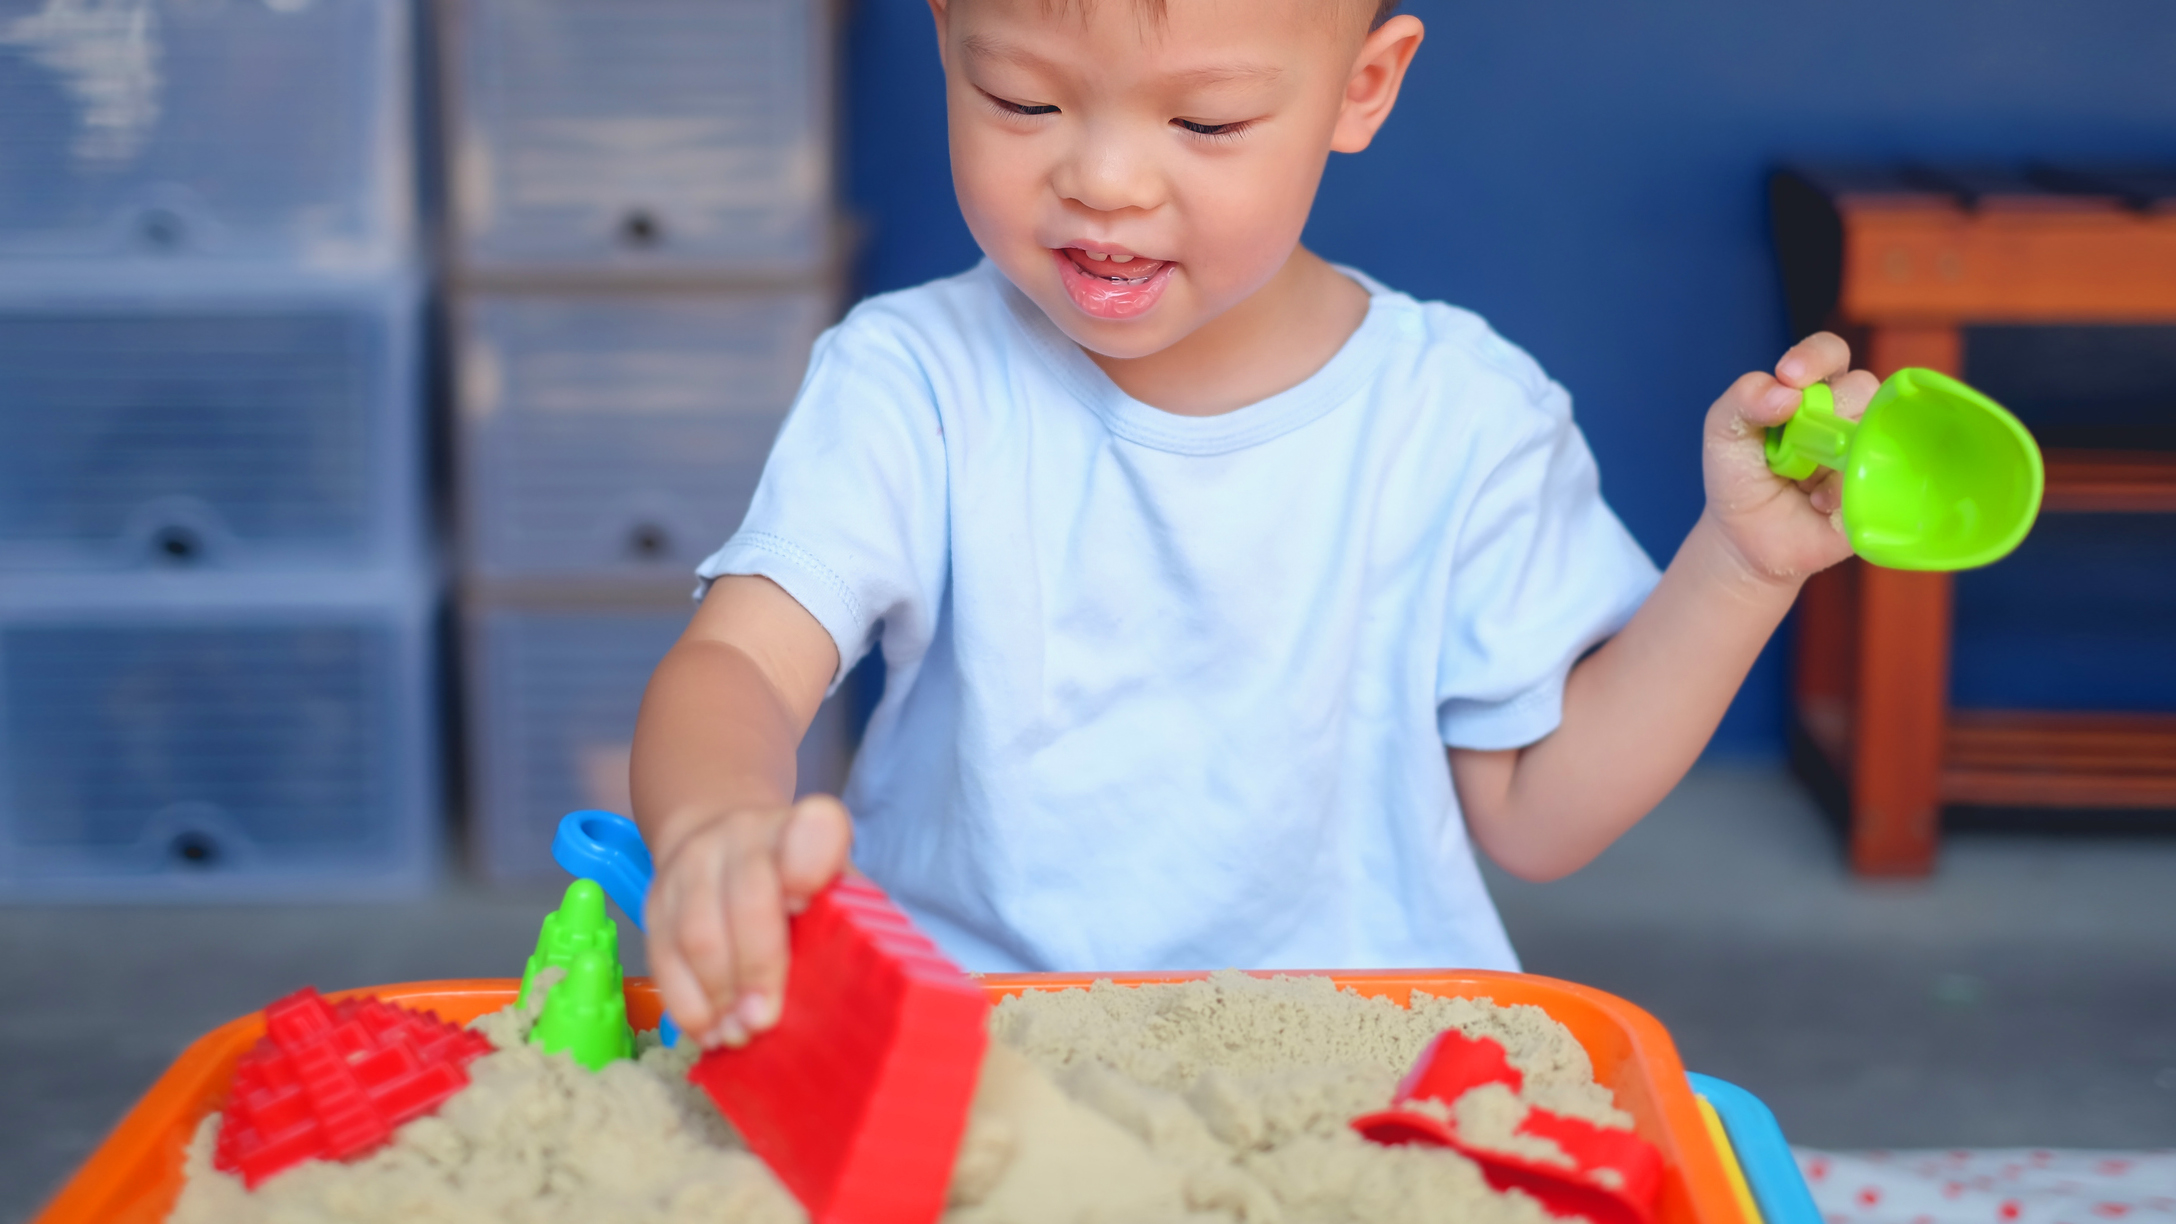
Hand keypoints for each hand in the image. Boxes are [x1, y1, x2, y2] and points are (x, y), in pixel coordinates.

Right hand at [644, 795, 851, 1047]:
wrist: (721, 840)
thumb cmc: (794, 881)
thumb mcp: (831, 886)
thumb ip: (844, 924)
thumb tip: (860, 991)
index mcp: (801, 830)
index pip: (813, 831)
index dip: (808, 865)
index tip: (803, 905)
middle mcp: (745, 836)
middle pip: (749, 899)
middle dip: (757, 968)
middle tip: (764, 1019)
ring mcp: (694, 864)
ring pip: (698, 933)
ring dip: (718, 995)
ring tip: (737, 1033)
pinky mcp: (657, 898)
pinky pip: (663, 955)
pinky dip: (686, 1002)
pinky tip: (707, 1028)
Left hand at [1701, 331, 1879, 584]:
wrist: (1747, 540)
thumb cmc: (1740, 475)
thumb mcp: (1724, 433)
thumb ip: (1742, 401)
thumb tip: (1785, 391)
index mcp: (1812, 391)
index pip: (1830, 354)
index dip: (1816, 356)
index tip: (1790, 376)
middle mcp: (1848, 414)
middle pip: (1862, 387)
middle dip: (1825, 411)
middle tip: (1792, 444)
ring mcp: (1868, 450)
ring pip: (1876, 431)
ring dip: (1834, 456)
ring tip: (1799, 481)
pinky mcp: (1879, 488)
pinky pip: (1880, 479)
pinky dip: (1844, 491)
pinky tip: (1817, 505)